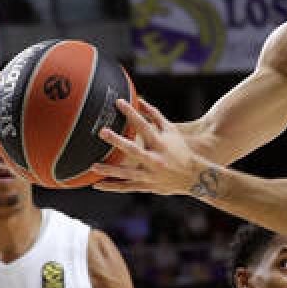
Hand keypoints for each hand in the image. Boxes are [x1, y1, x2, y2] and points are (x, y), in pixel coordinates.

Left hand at [95, 98, 214, 197]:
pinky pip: (126, 187)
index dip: (131, 112)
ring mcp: (150, 175)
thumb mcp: (171, 130)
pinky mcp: (146, 186)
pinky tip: (97, 184)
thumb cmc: (179, 150)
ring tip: (93, 166)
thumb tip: (139, 100)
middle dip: (118, 141)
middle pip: (134, 150)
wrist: (193, 176)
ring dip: (109, 170)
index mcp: (160, 143)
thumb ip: (154, 115)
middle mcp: (155, 160)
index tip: (119, 102)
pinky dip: (111, 186)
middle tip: (102, 132)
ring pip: (127, 174)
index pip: (144, 125)